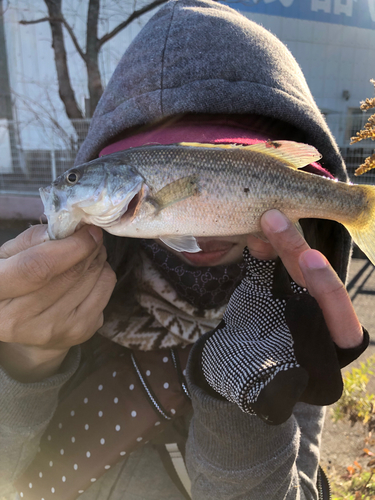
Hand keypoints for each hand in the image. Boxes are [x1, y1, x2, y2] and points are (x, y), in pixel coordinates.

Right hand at [0, 225, 116, 381]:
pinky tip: (91, 272)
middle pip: (70, 274)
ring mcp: (52, 330)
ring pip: (92, 280)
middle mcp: (20, 320)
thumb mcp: (10, 257)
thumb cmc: (17, 283)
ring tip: (90, 252)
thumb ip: (33, 240)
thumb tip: (71, 229)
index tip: (86, 230)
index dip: (69, 246)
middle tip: (91, 235)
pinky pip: (106, 291)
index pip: (37, 268)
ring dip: (98, 258)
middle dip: (88, 247)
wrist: (29, 328)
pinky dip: (104, 274)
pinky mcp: (79, 333)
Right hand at [201, 210, 366, 423]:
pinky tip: (255, 231)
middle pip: (315, 283)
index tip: (310, 260)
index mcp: (327, 351)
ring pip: (296, 267)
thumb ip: (276, 393)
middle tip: (277, 221)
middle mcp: (318, 321)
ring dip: (283, 242)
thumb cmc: (247, 388)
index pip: (342, 322)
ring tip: (266, 217)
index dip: (328, 291)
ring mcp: (295, 299)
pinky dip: (264, 247)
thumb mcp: (262, 396)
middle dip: (297, 252)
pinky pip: (271, 264)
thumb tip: (286, 389)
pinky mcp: (273, 287)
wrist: (225, 366)